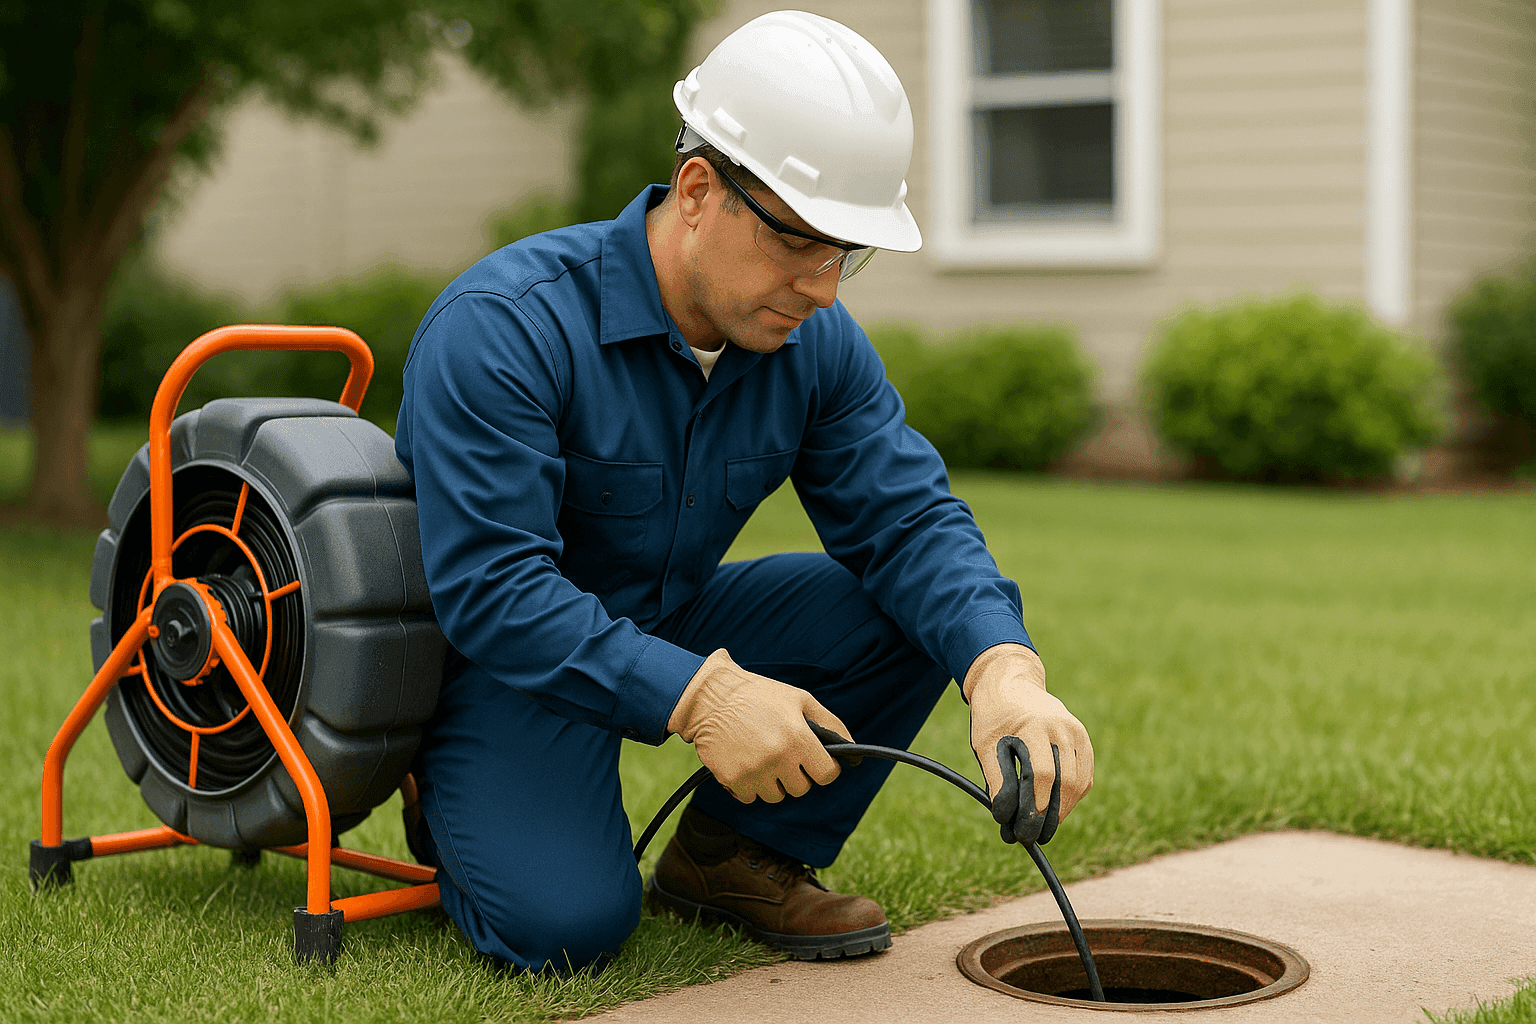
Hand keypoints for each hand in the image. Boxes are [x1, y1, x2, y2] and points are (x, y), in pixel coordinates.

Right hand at [668, 649, 849, 803]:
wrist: (710, 698)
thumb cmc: (759, 696)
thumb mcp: (800, 699)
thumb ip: (830, 724)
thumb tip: (852, 750)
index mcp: (798, 738)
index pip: (827, 775)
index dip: (824, 769)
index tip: (814, 761)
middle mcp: (778, 758)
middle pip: (801, 789)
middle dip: (796, 774)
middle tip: (783, 753)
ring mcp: (754, 772)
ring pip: (776, 796)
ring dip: (772, 782)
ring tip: (762, 756)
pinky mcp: (733, 780)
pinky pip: (750, 797)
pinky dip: (749, 785)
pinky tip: (744, 762)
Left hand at [964, 643, 1092, 844]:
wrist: (1009, 682)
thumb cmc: (993, 716)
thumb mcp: (984, 745)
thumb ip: (997, 780)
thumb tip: (1006, 819)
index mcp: (1034, 725)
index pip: (1041, 775)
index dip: (1033, 807)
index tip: (1021, 830)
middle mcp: (1062, 727)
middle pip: (1065, 783)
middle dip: (1049, 816)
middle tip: (1031, 837)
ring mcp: (1076, 731)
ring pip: (1078, 782)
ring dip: (1061, 810)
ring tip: (1041, 828)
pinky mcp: (1082, 738)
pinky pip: (1084, 776)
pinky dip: (1071, 797)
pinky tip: (1054, 809)